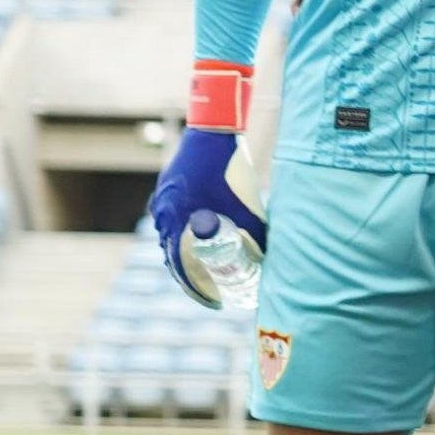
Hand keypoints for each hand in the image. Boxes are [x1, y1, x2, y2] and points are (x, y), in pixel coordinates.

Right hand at [148, 122, 267, 308]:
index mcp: (179, 221)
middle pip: (172, 256)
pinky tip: (195, 239)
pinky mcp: (168, 190)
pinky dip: (181, 234)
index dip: (197, 288)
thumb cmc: (233, 172)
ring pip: (170, 238)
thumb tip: (270, 260)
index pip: (181, 267)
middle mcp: (165, 213)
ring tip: (203, 270)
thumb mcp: (248, 208)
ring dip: (184, 255)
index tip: (213, 302)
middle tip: (209, 291)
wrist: (215, 133)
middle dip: (190, 275)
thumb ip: (256, 235)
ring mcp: (164, 201)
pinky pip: (171, 219)